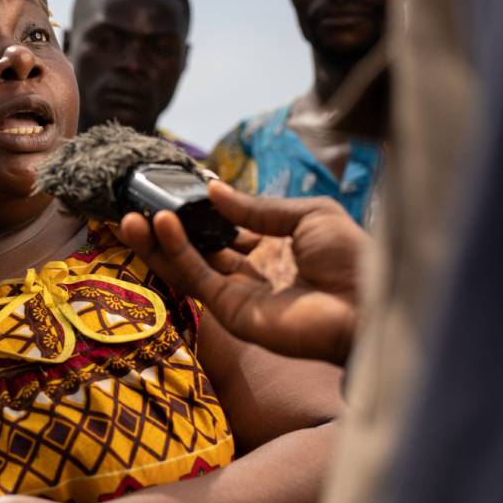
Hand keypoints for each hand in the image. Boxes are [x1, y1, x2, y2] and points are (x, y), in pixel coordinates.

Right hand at [118, 181, 367, 363]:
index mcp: (266, 257)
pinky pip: (196, 278)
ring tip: (132, 217)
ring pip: (184, 269)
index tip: (168, 200)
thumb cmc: (353, 259)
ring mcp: (236, 299)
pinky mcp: (232, 312)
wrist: (371, 302)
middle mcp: (246, 280)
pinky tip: (163, 225)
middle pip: (191, 256)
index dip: (191, 222)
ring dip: (156, 244)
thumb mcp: (306, 215)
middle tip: (136, 211)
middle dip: (161, 235)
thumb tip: (214, 190)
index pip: (216, 240)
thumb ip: (257, 208)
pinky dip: (177, 251)